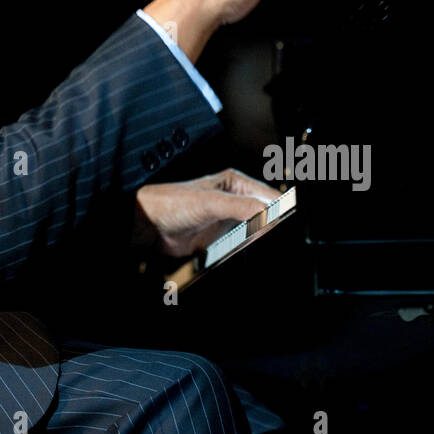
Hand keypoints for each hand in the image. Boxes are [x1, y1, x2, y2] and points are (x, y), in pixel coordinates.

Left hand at [131, 169, 282, 257]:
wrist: (149, 225)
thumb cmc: (172, 203)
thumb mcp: (210, 202)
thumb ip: (241, 207)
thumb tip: (268, 215)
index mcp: (235, 183)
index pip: (267, 196)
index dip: (279, 210)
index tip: (284, 224)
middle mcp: (234, 200)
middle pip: (265, 214)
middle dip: (272, 225)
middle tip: (275, 235)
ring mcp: (228, 220)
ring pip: (256, 231)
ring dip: (261, 238)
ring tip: (262, 243)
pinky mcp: (221, 238)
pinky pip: (243, 245)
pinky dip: (249, 248)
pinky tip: (250, 250)